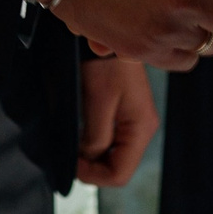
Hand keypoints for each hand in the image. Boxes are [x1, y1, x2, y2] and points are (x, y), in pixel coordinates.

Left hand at [77, 56, 157, 186]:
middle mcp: (142, 129)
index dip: (93, 175)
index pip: (119, 174)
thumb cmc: (105, 64)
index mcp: (140, 129)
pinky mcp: (125, 113)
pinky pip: (110, 139)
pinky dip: (94, 142)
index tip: (72, 164)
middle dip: (92, 167)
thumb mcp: (97, 103)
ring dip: (92, 155)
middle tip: (69, 156)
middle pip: (118, 166)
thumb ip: (95, 138)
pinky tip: (81, 133)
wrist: (106, 38)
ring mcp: (134, 121)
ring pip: (113, 154)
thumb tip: (87, 160)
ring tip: (73, 145)